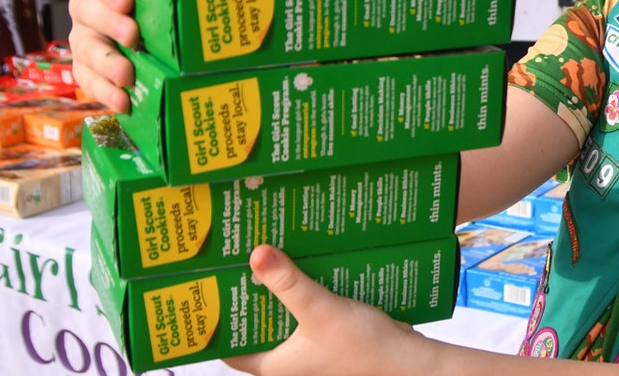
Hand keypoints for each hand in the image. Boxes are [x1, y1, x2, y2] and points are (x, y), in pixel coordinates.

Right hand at [68, 0, 206, 111]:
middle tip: (134, 36)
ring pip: (84, 50)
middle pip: (85, 11)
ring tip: (128, 75)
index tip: (128, 0)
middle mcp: (92, 9)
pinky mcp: (94, 73)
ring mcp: (89, 41)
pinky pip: (88, 82)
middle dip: (107, 24)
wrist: (191, 38)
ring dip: (104, 63)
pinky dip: (103, 92)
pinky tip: (124, 102)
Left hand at [223, 245, 426, 375]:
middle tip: (238, 260)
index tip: (210, 289)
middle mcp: (288, 358)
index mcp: (275, 363)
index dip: (217, 322)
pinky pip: (305, 309)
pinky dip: (301, 288)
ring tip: (268, 255)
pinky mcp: (328, 334)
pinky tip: (303, 264)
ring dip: (277, 288)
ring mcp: (309, 346)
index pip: (231, 347)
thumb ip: (288, 283)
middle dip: (249, 294)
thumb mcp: (319, 309)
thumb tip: (255, 254)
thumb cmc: (364, 348)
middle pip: (256, 324)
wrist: (408, 361)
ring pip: (282, 314)